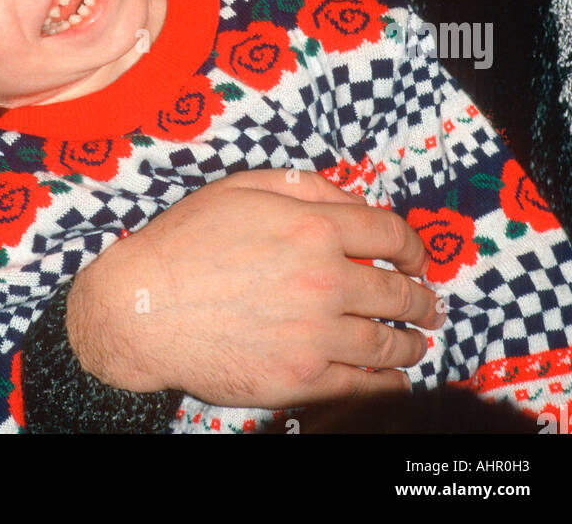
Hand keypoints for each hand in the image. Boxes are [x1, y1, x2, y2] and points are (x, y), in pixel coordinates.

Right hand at [66, 169, 441, 407]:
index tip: (416, 258)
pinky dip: (387, 384)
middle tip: (429, 304)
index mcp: (313, 227)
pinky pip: (362, 385)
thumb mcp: (243, 187)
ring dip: (412, 342)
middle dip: (421, 298)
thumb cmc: (187, 241)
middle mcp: (323, 280)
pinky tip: (393, 379)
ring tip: (417, 342)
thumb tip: (354, 201)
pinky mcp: (299, 378)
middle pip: (398, 292)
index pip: (390, 235)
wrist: (142, 308)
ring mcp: (314, 334)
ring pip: (387, 342)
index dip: (413, 247)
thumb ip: (306, 186)